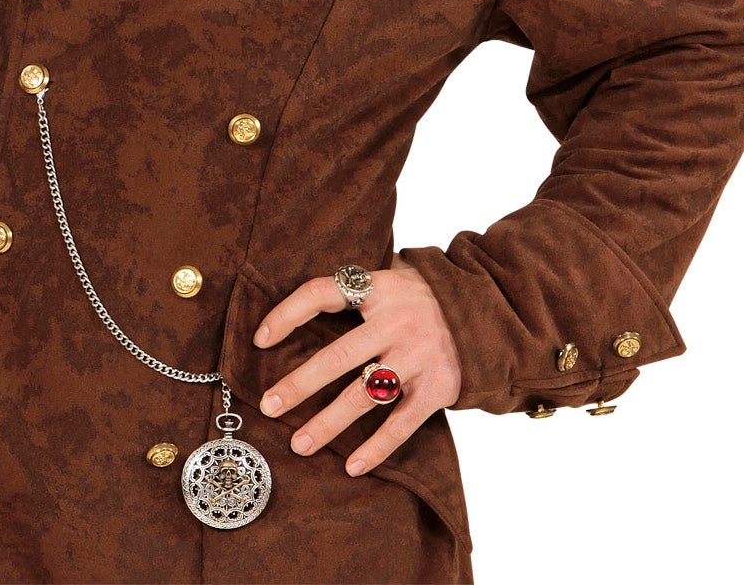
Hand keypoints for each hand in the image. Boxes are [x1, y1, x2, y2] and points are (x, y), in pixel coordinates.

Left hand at [252, 251, 461, 476]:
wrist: (484, 312)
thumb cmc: (419, 298)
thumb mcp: (389, 279)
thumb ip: (354, 290)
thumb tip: (295, 308)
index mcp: (377, 288)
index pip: (322, 293)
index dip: (288, 313)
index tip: (260, 339)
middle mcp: (396, 320)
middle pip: (339, 355)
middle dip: (300, 384)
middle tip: (269, 406)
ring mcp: (418, 355)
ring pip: (364, 395)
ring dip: (328, 423)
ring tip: (300, 444)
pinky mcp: (437, 387)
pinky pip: (401, 423)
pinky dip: (376, 447)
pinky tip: (352, 465)